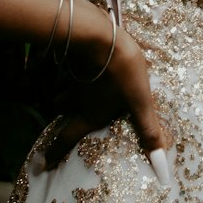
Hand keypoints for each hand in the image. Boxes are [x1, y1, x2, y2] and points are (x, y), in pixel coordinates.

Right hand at [44, 24, 170, 173]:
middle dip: (63, 114)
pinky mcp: (70, 58)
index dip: (54, 153)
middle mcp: (76, 100)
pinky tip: (78, 66)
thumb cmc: (121, 71)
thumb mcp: (140, 101)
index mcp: (91, 114)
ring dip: (65, 92)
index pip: (67, 139)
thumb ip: (148, 130)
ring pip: (60, 89)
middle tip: (67, 114)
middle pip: (60, 110)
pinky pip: (65, 69)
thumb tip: (160, 168)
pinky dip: (68, 72)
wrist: (98, 35)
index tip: (42, 165)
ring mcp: (70, 78)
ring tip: (74, 90)